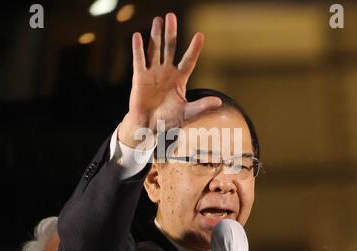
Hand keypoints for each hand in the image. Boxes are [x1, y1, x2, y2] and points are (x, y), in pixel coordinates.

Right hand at [119, 12, 221, 147]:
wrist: (149, 127)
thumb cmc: (168, 121)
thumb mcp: (187, 113)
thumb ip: (201, 107)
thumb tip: (219, 103)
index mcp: (179, 79)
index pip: (188, 60)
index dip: (194, 49)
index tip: (200, 35)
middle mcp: (166, 73)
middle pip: (170, 48)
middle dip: (171, 33)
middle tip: (171, 16)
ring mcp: (152, 73)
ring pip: (155, 50)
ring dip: (156, 35)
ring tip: (158, 20)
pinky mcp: (139, 78)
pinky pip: (139, 61)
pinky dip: (138, 49)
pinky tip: (137, 36)